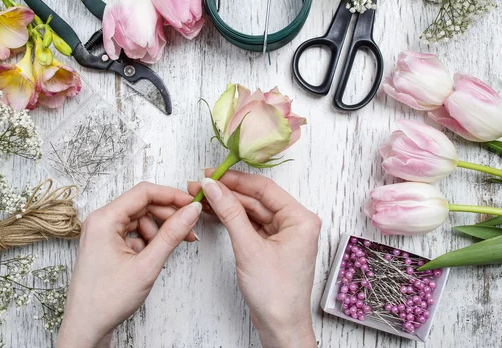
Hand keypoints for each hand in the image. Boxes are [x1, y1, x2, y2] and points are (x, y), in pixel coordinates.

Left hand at [56, 182, 200, 347]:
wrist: (87, 327)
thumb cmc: (106, 300)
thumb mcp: (147, 265)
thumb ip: (171, 235)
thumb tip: (191, 212)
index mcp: (104, 219)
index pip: (143, 192)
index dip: (171, 196)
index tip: (192, 204)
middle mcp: (100, 221)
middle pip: (142, 205)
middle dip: (168, 216)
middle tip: (189, 229)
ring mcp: (102, 233)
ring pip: (140, 219)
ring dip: (159, 230)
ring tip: (171, 248)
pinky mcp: (106, 245)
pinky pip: (133, 232)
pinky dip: (148, 241)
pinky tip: (154, 256)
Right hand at [188, 171, 320, 347]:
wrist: (280, 326)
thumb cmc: (276, 294)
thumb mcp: (249, 248)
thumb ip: (230, 213)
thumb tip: (214, 187)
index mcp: (301, 219)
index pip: (265, 188)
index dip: (235, 180)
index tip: (212, 174)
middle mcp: (295, 222)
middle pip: (257, 198)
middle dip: (228, 192)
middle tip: (201, 186)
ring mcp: (284, 234)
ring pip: (252, 211)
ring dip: (228, 205)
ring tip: (202, 197)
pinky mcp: (272, 244)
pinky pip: (251, 224)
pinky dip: (233, 219)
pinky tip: (214, 212)